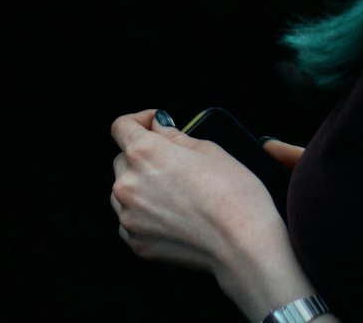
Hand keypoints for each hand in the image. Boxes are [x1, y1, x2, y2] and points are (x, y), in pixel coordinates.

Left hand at [111, 110, 315, 319]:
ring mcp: (129, 217)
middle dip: (142, 155)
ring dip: (140, 185)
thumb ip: (174, 136)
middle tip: (173, 162)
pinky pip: (130, 220)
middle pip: (122, 159)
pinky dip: (144, 214)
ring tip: (174, 192)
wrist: (241, 243)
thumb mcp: (208, 149)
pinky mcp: (136, 243)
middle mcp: (128, 184)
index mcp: (145, 153)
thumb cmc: (232, 193)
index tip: (157, 125)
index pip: (121, 126)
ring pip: (123, 191)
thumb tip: (158, 127)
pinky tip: (172, 214)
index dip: (140, 120)